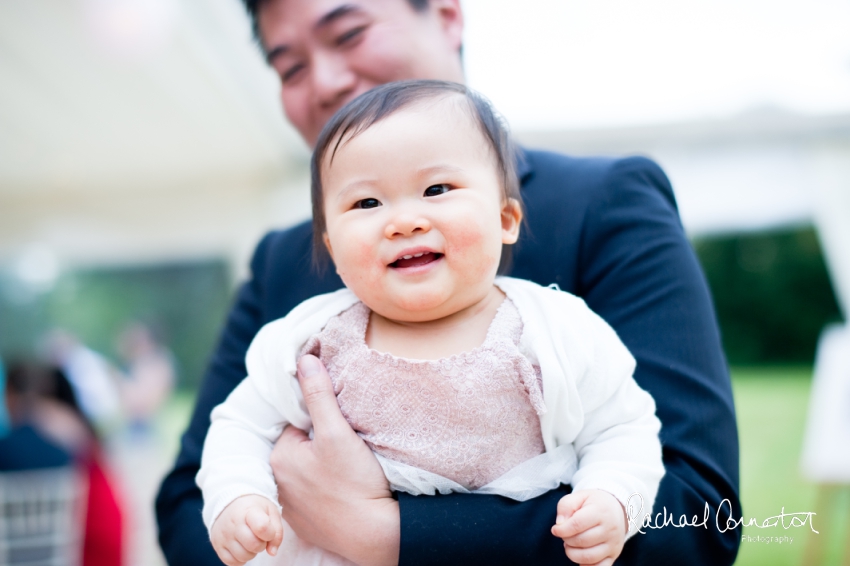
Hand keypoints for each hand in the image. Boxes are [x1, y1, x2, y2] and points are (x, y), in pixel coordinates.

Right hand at [210, 495, 282, 565]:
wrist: (229, 502)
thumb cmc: (254, 508)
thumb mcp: (270, 511)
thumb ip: (277, 531)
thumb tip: (272, 552)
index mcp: (249, 511)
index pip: (262, 527)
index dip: (270, 534)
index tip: (269, 531)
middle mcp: (233, 523)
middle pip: (253, 545)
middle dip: (261, 545)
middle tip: (259, 537)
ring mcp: (223, 535)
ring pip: (243, 556)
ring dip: (251, 553)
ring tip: (250, 541)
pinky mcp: (217, 545)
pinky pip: (232, 562)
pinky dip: (240, 559)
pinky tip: (242, 547)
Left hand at [270, 355, 399, 565]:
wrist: (374, 534)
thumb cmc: (355, 482)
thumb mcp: (338, 432)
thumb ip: (319, 395)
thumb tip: (305, 359)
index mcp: (280, 456)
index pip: (299, 423)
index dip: (322, 420)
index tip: (342, 427)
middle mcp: (278, 483)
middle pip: (302, 447)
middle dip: (321, 442)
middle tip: (349, 448)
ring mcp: (291, 506)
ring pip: (307, 471)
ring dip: (323, 466)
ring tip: (349, 469)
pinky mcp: (305, 524)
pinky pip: (313, 495)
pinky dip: (326, 490)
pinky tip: (345, 490)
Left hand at [550, 489, 625, 565]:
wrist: (618, 508)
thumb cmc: (594, 503)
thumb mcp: (579, 496)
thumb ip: (566, 506)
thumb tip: (560, 523)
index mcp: (600, 511)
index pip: (577, 524)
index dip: (562, 529)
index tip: (555, 529)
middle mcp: (610, 529)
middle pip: (581, 541)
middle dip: (566, 540)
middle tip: (565, 535)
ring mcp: (613, 544)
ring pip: (589, 557)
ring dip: (572, 553)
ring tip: (570, 545)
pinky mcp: (614, 555)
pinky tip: (580, 558)